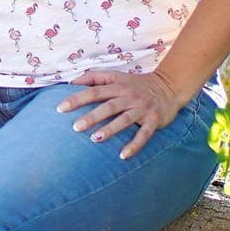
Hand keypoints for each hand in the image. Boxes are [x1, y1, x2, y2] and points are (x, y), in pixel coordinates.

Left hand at [57, 70, 185, 158]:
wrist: (169, 86)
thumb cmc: (136, 84)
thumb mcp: (116, 76)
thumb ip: (94, 77)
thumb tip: (71, 82)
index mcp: (117, 86)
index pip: (93, 91)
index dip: (77, 99)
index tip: (60, 108)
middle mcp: (129, 97)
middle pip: (108, 106)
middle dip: (91, 117)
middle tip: (75, 127)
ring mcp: (142, 109)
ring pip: (124, 119)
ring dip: (110, 130)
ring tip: (95, 139)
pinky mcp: (153, 120)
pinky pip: (144, 134)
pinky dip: (134, 145)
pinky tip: (123, 155)